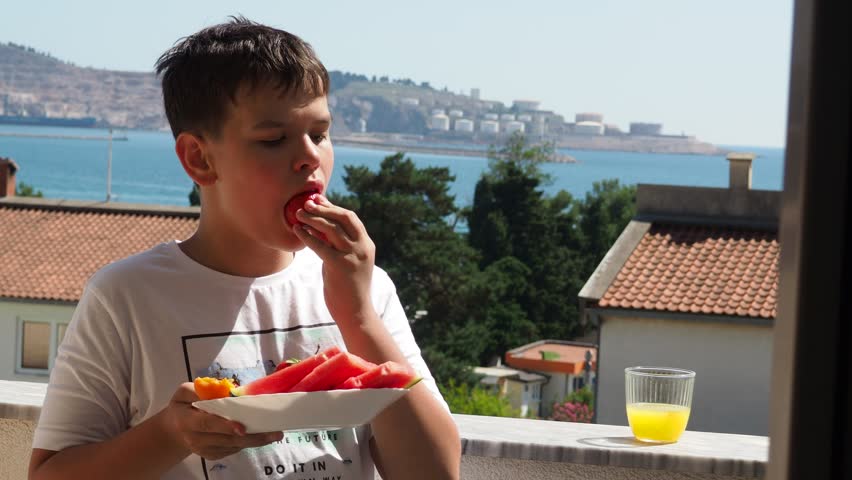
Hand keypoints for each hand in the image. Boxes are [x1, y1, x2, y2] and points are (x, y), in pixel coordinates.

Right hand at [160, 382, 282, 460]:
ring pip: (233, 446)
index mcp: (187, 421)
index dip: (224, 426)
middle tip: (274, 432)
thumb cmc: (183, 405)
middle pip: (226, 439)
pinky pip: (232, 449)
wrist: (174, 428)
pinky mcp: (212, 456)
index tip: (242, 427)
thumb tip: (227, 390)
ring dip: (255, 441)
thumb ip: (202, 390)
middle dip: (251, 436)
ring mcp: (204, 450)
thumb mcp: (185, 391)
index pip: (207, 424)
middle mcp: (195, 439)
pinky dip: (247, 443)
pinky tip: (262, 436)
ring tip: (275, 434)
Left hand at [292, 194, 376, 325]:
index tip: (318, 200)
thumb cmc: (348, 288)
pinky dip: (308, 236)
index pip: (351, 218)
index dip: (333, 207)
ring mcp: (353, 256)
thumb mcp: (346, 262)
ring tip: (298, 214)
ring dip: (314, 218)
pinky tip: (297, 231)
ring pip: (332, 228)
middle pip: (344, 218)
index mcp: (366, 245)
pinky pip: (321, 246)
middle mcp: (362, 248)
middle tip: (307, 203)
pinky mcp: (340, 266)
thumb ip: (338, 246)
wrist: (355, 312)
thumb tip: (321, 226)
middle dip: (325, 208)